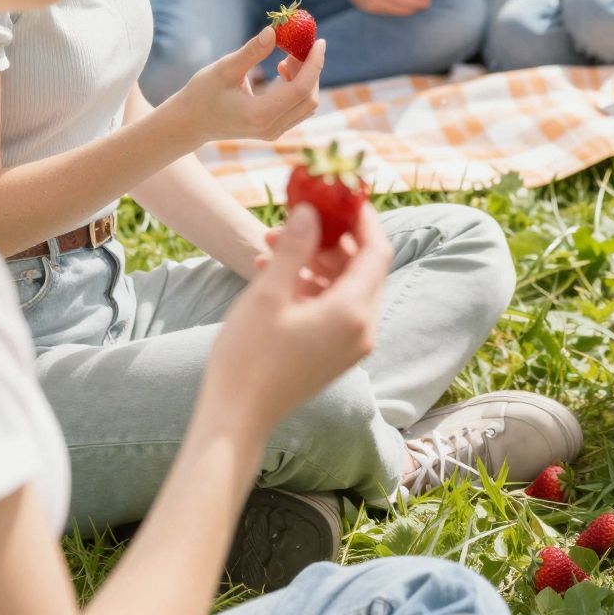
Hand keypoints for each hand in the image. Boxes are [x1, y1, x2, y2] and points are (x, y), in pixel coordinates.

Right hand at [175, 27, 323, 145]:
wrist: (189, 122)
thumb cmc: (202, 94)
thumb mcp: (223, 69)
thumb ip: (251, 52)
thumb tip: (274, 31)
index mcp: (260, 115)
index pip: (300, 89)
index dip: (314, 63)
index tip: (319, 41)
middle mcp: (271, 128)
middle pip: (309, 98)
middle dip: (311, 69)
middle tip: (300, 45)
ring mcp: (273, 132)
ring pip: (306, 105)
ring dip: (305, 78)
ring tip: (287, 56)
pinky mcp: (272, 130)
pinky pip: (297, 109)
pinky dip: (298, 88)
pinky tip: (282, 70)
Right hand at [210, 201, 389, 433]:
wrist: (237, 418)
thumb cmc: (249, 356)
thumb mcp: (269, 292)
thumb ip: (296, 247)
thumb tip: (312, 211)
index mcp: (354, 311)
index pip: (377, 251)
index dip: (362, 219)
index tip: (342, 196)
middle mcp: (362, 329)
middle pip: (362, 268)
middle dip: (329, 239)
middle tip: (296, 220)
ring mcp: (350, 345)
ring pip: (344, 288)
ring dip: (314, 262)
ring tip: (273, 244)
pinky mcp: (334, 355)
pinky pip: (333, 309)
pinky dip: (310, 288)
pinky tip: (272, 274)